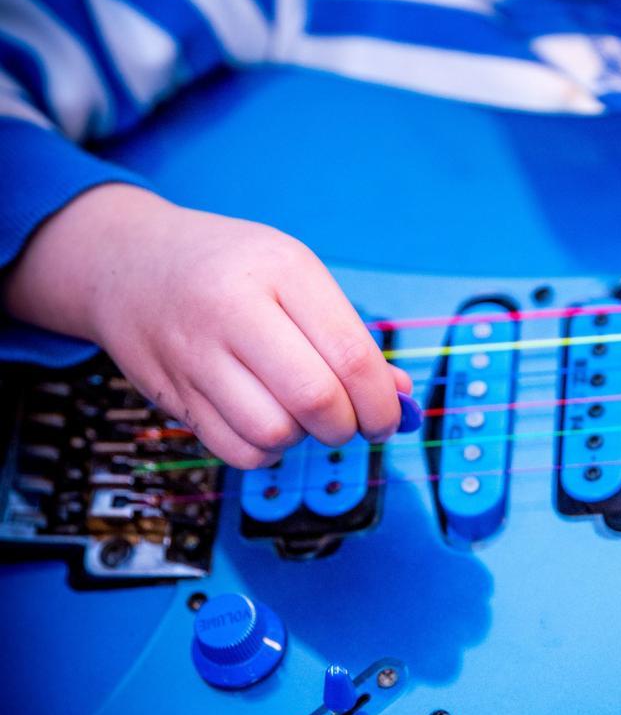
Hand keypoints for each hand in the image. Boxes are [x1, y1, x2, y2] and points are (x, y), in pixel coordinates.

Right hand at [2, 185, 412, 467]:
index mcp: (280, 269)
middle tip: (349, 421)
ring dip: (303, 439)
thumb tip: (400, 398)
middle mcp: (233, 309)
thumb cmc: (228, 267)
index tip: (388, 417)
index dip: (381, 402)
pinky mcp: (171, 393)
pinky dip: (265, 452)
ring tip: (299, 414)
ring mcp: (195, 354)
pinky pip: (236, 451)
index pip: (350, 355)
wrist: (127, 261)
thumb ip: (347, 335)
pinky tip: (266, 423)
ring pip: (274, 433)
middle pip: (314, 400)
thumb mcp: (293, 275)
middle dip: (347, 426)